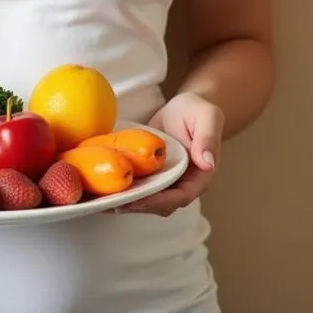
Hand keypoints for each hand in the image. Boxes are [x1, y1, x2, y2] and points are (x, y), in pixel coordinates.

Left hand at [116, 91, 223, 216]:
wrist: (185, 107)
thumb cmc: (198, 110)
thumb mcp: (207, 117)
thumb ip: (208, 139)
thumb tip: (207, 163)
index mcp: (200, 176)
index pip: (181, 196)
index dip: (159, 201)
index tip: (137, 200)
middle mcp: (183, 183)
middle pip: (162, 204)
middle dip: (138, 205)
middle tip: (114, 203)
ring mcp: (166, 180)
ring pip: (149, 199)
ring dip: (128, 202)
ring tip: (104, 201)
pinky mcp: (152, 174)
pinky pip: (140, 185)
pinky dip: (124, 189)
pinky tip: (104, 190)